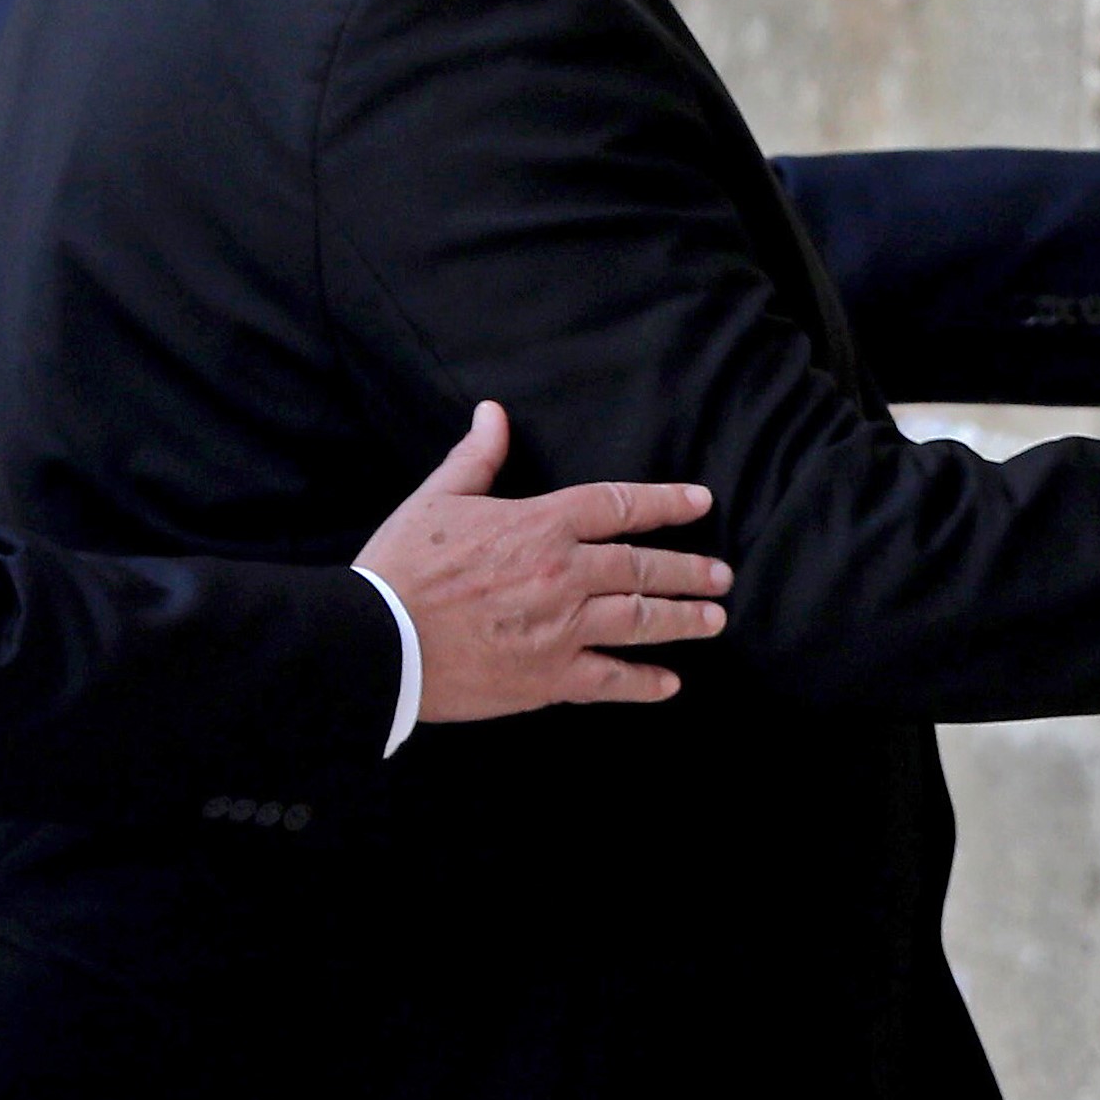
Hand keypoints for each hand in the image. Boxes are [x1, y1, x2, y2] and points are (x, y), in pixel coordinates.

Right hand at [356, 402, 731, 720]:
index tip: (701, 503)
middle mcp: (564, 574)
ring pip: (640, 620)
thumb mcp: (438, 498)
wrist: (378, 640)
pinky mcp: (549, 678)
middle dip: (689, 570)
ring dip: (683, 620)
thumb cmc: (403, 566)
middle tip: (721, 575)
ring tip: (714, 620)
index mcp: (541, 524)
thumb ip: (477, 458)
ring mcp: (562, 628)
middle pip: (643, 567)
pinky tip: (669, 685)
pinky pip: (610, 680)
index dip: (666, 502)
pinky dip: (644, 683)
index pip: (619, 505)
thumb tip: (493, 413)